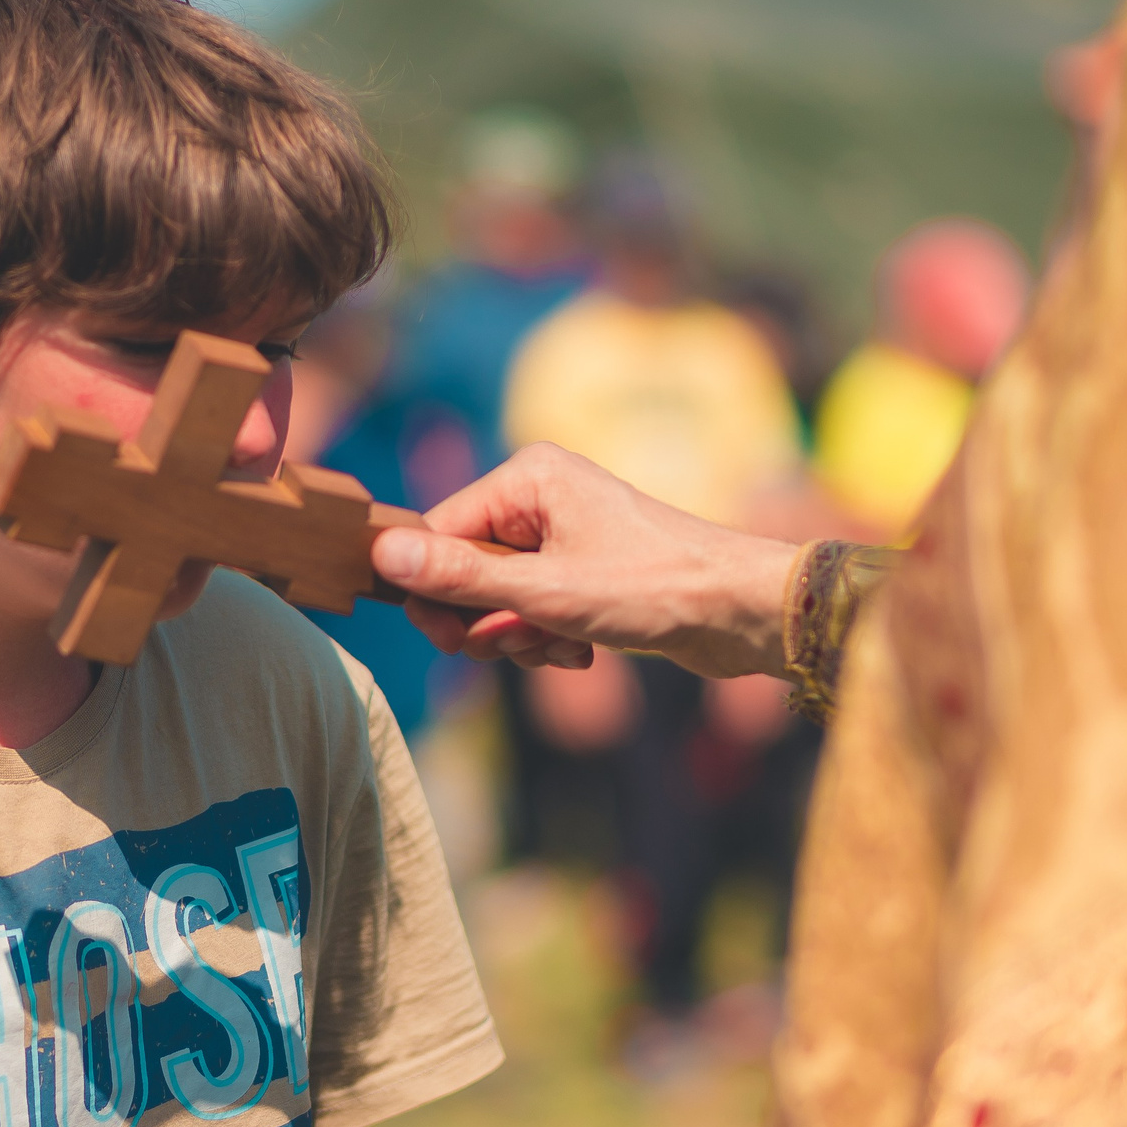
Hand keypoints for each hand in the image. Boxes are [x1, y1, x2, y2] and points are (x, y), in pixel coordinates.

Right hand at [370, 443, 800, 681]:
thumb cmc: (654, 588)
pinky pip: (532, 608)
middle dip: (485, 619)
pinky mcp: (583, 568)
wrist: (742, 612)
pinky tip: (582, 649)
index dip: (434, 592)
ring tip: (564, 645)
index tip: (449, 640)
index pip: (439, 532)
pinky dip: (547, 637)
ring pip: (498, 597)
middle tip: (512, 645)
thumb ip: (460, 577)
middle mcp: (543, 495)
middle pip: (465, 568)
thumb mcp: (544, 593)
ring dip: (520, 635)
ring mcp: (564, 532)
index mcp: (529, 477)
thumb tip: (384, 556)